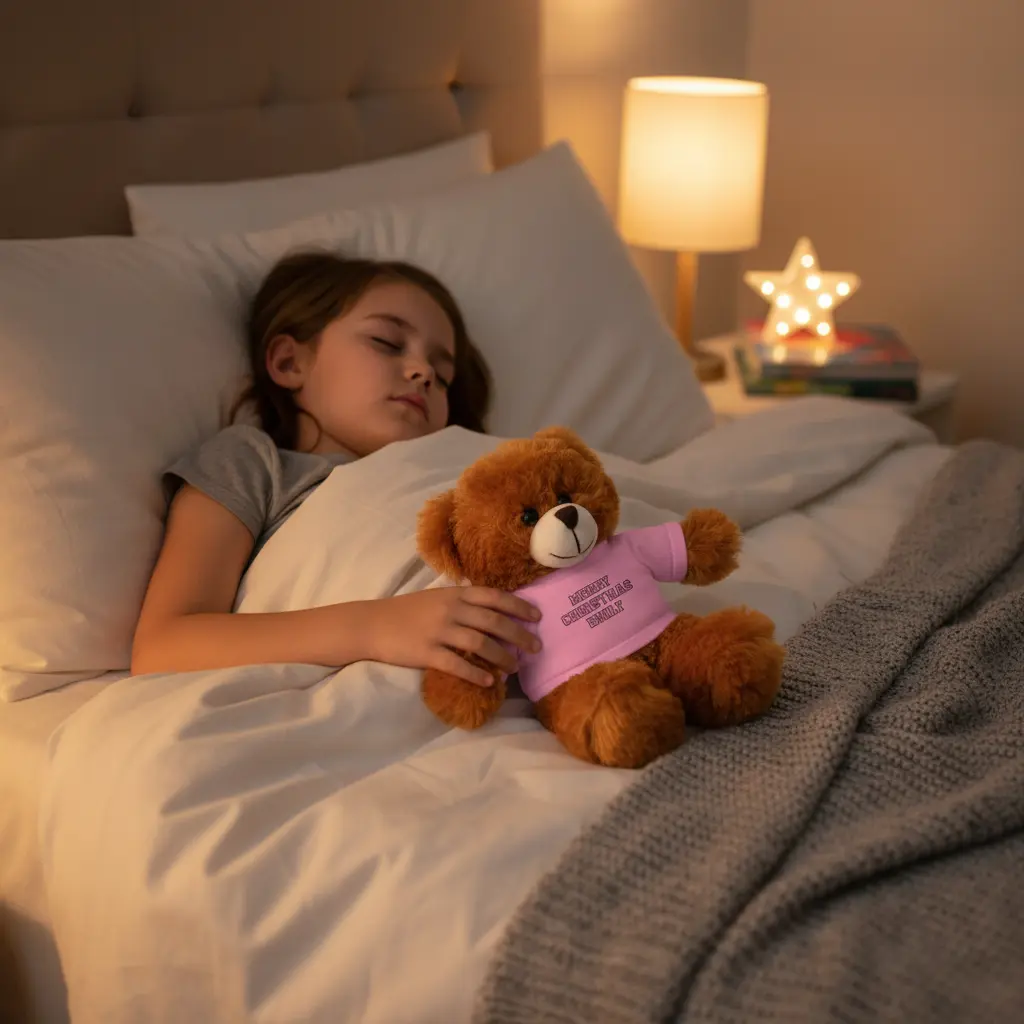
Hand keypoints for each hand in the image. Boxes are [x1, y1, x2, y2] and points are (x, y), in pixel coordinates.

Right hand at [366, 587, 541, 686]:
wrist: (372, 624)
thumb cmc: (407, 611)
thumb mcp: (436, 597)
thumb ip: (462, 601)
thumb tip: (493, 609)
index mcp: (455, 594)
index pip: (494, 597)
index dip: (519, 606)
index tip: (537, 617)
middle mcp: (450, 610)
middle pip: (494, 621)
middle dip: (519, 635)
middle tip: (536, 648)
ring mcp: (439, 631)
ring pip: (480, 644)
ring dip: (502, 657)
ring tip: (515, 669)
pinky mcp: (427, 653)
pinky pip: (457, 665)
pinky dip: (476, 674)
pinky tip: (489, 681)